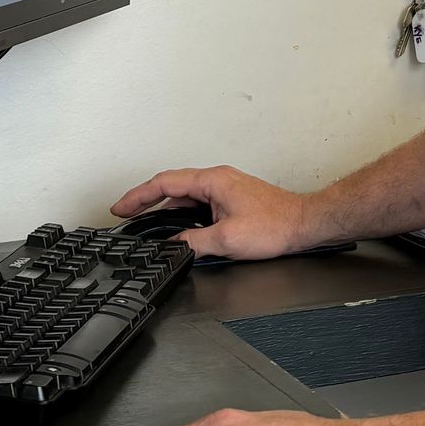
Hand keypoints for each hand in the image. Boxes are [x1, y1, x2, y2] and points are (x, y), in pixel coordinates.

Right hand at [110, 165, 318, 260]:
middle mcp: (217, 179)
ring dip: (164, 207)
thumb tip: (173, 246)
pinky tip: (177, 227)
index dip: (138, 196)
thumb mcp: (227, 240)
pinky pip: (198, 202)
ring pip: (185, 195)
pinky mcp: (232, 198)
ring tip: (145, 222)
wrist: (304, 224)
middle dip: (145, 199)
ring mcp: (225, 188)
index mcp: (212, 181)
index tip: (120, 207)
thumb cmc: (276, 225)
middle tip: (125, 213)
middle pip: (171, 185)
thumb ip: (194, 242)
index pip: (164, 183)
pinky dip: (182, 212)